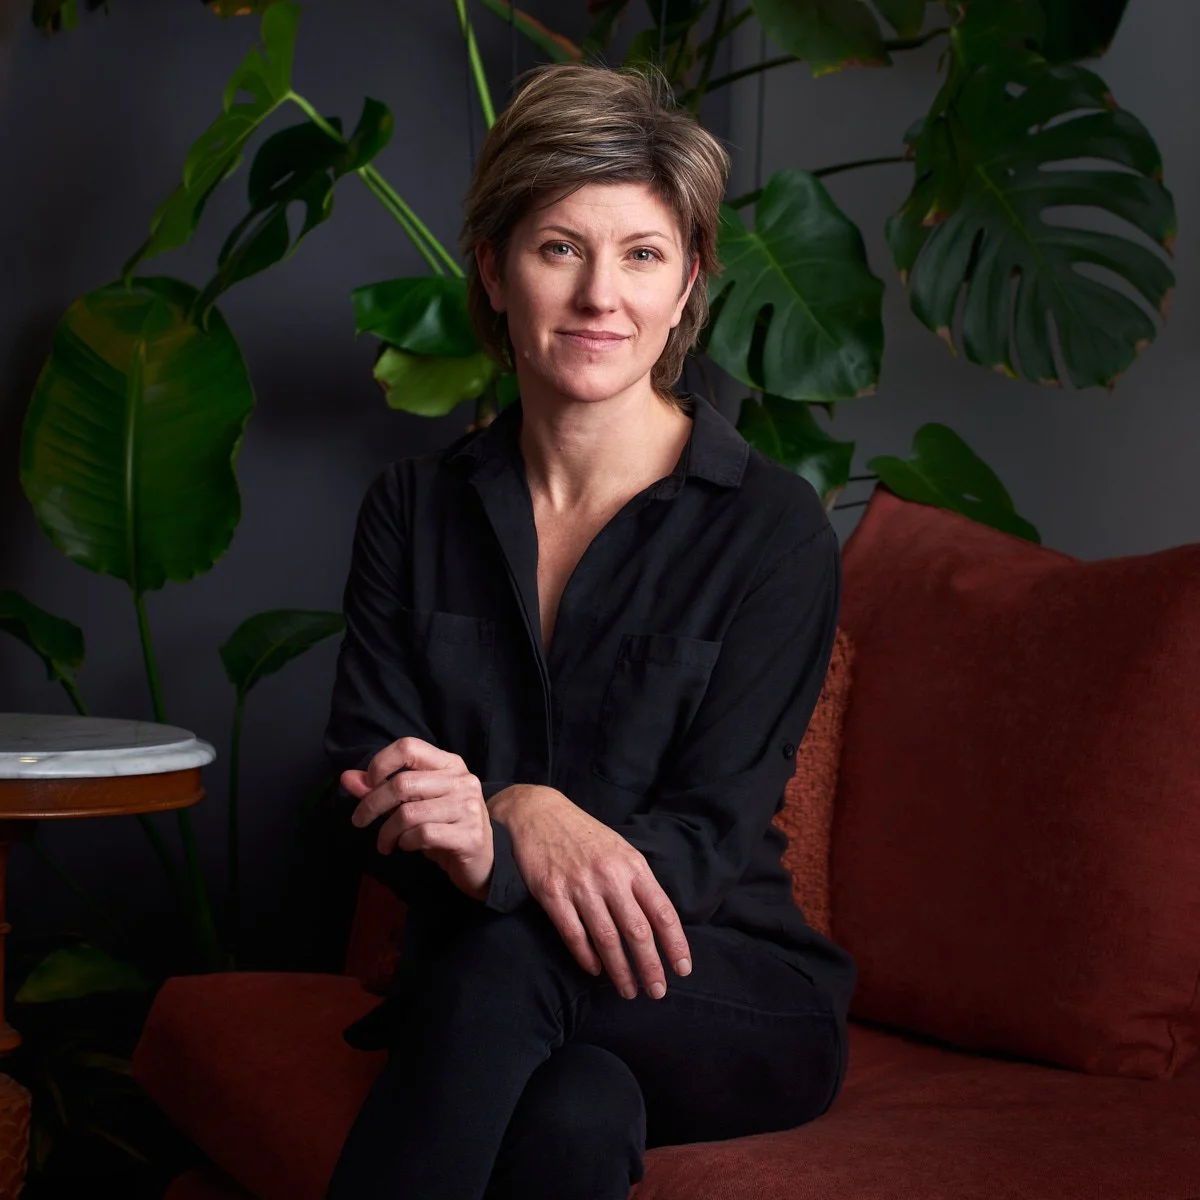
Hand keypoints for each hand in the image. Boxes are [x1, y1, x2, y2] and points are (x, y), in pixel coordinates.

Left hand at [342, 737, 493, 901]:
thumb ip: (381, 789)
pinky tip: (407, 846)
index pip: (409, 747)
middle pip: (402, 783)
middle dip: (371, 804)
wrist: (482, 860)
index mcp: (449, 764)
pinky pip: (423, 835)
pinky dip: (406, 843)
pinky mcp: (469, 835)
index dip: (380, 763)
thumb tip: (347, 778)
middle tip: (359, 821)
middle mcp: (462, 780)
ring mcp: (468, 807)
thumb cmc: (443, 827)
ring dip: (387, 832)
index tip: (368, 784)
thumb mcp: (412, 804)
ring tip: (385, 842)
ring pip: (408, 813)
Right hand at [489, 786, 692, 1000]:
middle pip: (637, 931)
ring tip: (628, 990)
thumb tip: (658, 923)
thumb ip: (638, 883)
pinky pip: (573, 934)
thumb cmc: (584, 835)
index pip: (662, 911)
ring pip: (606, 938)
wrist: (539, 812)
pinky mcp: (552, 893)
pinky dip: (586, 957)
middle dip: (650, 966)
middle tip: (657, 992)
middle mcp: (610, 876)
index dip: (675, 944)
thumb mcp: (620, 850)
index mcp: (632, 865)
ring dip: (620, 970)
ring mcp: (580, 885)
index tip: (682, 969)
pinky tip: (595, 970)